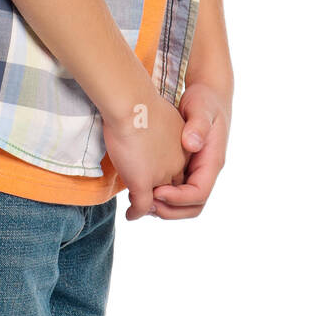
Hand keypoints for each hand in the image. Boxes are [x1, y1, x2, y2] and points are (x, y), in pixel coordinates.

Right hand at [103, 94, 188, 220]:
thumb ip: (167, 131)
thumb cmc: (141, 101)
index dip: (172, 182)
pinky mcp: (142, 181)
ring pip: (159, 201)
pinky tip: (131, 215)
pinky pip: (141, 205)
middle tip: (147, 200)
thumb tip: (161, 133)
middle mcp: (178, 164)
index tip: (157, 183)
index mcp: (185, 149)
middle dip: (163, 200)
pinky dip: (137, 212)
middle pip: (174, 189)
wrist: (129, 100)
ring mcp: (162, 174)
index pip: (184, 173)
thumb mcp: (163, 116)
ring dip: (150, 207)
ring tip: (136, 204)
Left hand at [150, 81, 230, 219]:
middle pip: (192, 207)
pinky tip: (142, 188)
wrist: (208, 94)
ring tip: (140, 201)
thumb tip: (192, 144)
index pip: (199, 194)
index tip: (156, 192)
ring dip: (163, 206)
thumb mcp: (202, 108)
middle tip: (145, 205)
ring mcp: (196, 170)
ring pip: (183, 203)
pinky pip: (176, 190)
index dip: (177, 198)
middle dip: (169, 210)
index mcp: (212, 161)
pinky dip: (161, 195)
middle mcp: (206, 171)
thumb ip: (198, 125)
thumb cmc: (205, 100)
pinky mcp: (186, 166)